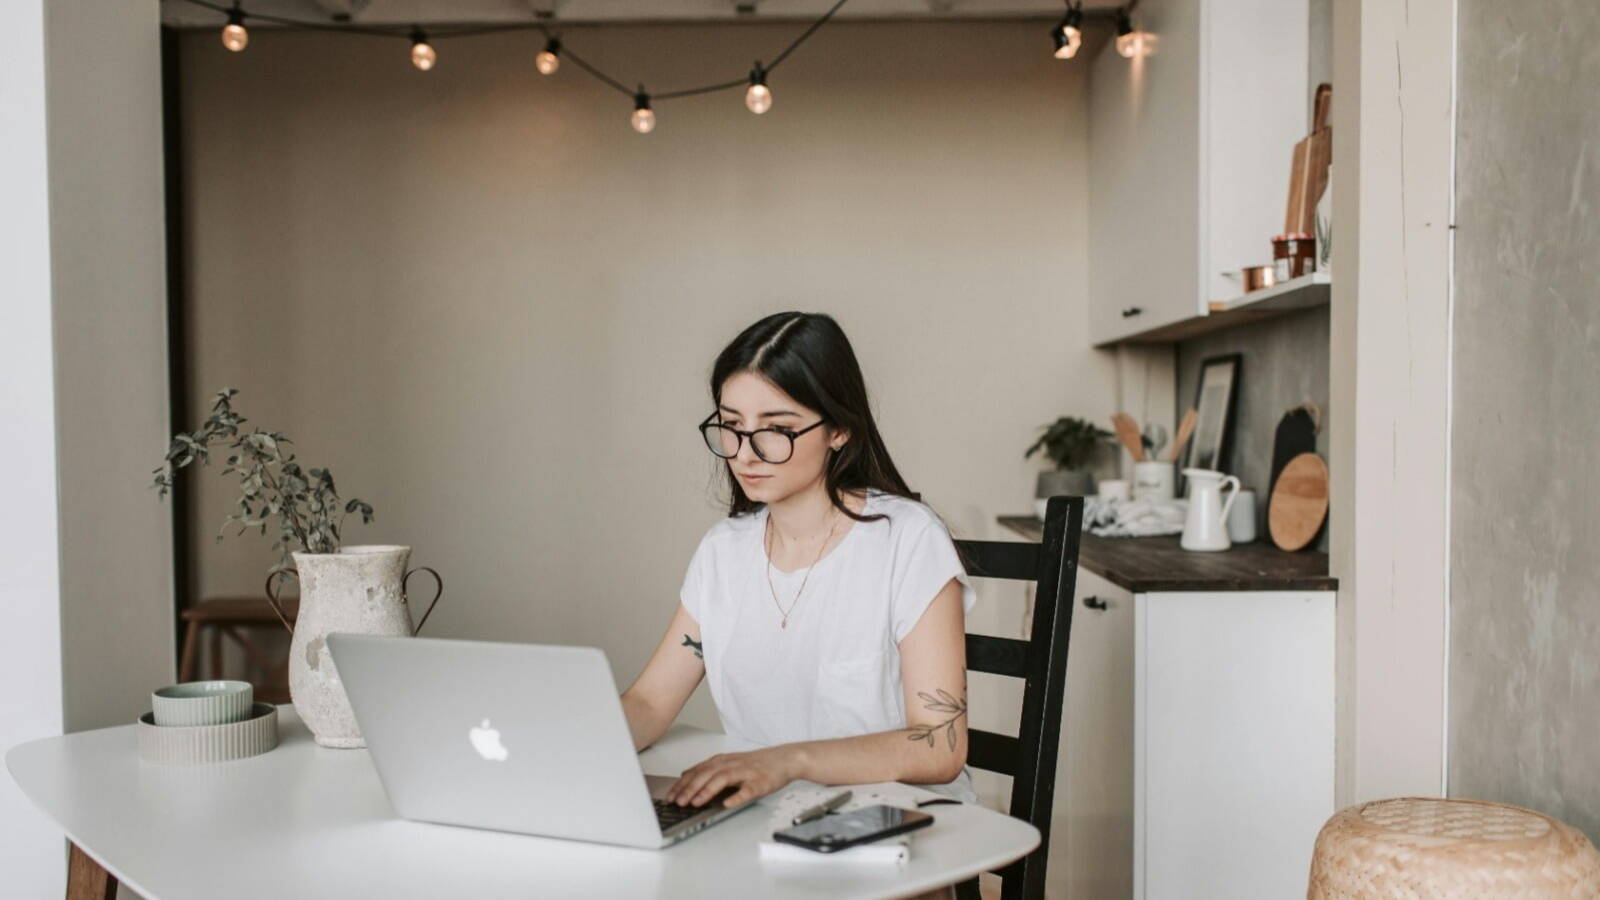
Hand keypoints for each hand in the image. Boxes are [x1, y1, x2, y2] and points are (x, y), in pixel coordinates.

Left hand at [666, 746, 800, 808]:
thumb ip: (708, 769)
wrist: (784, 759)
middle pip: (707, 774)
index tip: (670, 796)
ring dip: (707, 791)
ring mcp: (746, 773)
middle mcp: (732, 764)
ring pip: (723, 779)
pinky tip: (727, 804)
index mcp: (723, 761)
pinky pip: (747, 790)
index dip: (682, 784)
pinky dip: (736, 797)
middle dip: (690, 788)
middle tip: (678, 802)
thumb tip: (685, 776)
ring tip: (696, 802)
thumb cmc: (757, 764)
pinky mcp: (760, 782)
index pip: (697, 771)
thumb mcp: (729, 762)